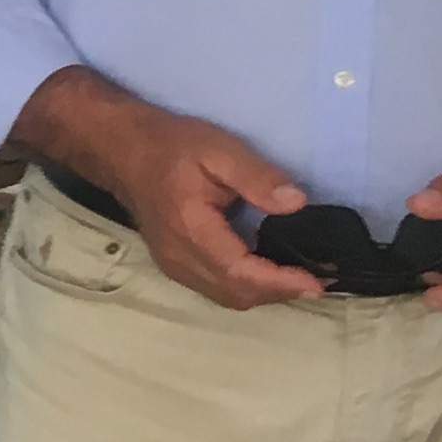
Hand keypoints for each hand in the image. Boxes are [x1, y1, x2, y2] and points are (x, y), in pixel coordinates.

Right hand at [15, 67, 323, 311]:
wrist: (120, 149)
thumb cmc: (171, 144)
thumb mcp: (219, 149)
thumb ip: (258, 177)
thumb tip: (296, 203)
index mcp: (191, 229)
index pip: (240, 272)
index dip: (280, 283)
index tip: (318, 283)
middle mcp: (179, 257)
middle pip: (236, 293)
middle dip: (279, 293)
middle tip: (321, 280)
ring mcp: (172, 264)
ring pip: (226, 296)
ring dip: (263, 294)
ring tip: (299, 279)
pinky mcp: (173, 263)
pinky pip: (215, 288)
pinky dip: (245, 287)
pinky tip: (265, 271)